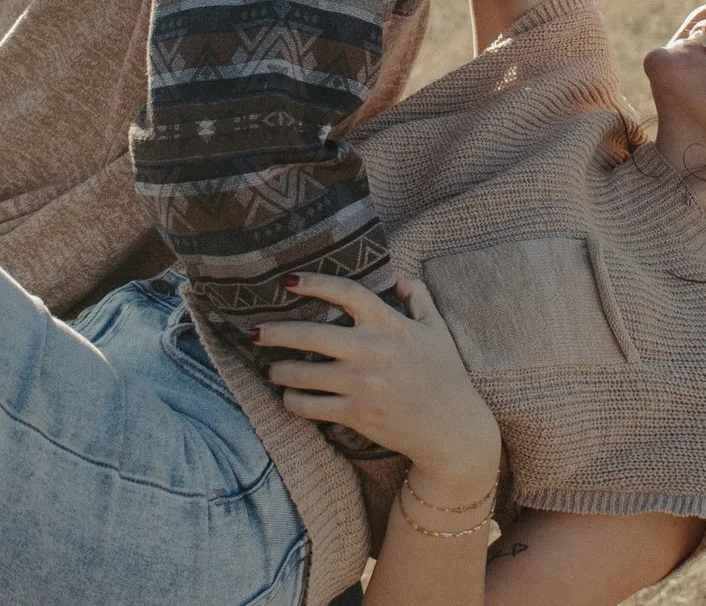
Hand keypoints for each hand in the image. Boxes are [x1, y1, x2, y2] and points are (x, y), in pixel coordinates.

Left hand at [259, 273, 501, 492]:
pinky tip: (288, 396)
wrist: (451, 429)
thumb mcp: (436, 330)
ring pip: (302, 374)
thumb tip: (399, 275)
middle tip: (254, 332)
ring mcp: (360, 385)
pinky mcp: (354, 414)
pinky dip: (293, 400)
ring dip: (279, 370)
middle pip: (309, 335)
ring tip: (270, 368)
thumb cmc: (445, 374)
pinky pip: (310, 406)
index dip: (314, 283)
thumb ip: (418, 297)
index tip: (288, 280)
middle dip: (274, 332)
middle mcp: (370, 351)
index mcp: (389, 325)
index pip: (346, 293)